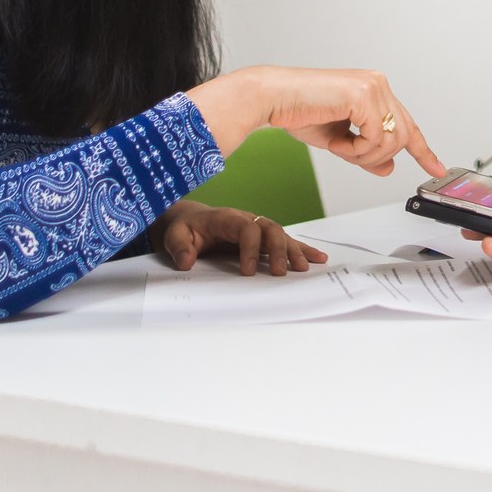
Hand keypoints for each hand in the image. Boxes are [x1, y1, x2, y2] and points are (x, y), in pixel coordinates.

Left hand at [149, 200, 328, 275]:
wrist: (190, 221)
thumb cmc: (185, 229)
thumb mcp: (174, 236)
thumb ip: (179, 247)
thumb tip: (187, 261)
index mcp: (226, 218)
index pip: (246, 228)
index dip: (250, 248)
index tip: (248, 271)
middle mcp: (246, 220)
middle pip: (269, 229)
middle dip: (277, 250)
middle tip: (280, 273)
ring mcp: (257, 228)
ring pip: (281, 235)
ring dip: (294, 251)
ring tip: (304, 268)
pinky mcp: (262, 238)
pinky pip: (285, 241)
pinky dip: (301, 249)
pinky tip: (317, 258)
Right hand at [187, 66, 445, 178]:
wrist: (272, 99)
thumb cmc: (298, 113)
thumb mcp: (340, 141)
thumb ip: (366, 152)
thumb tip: (388, 167)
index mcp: (374, 90)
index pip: (407, 123)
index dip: (423, 150)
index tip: (437, 168)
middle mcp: (377, 84)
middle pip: (404, 136)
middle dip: (378, 156)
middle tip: (351, 156)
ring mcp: (373, 87)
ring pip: (392, 140)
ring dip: (365, 154)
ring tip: (339, 147)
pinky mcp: (364, 95)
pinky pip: (376, 138)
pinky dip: (355, 150)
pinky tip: (336, 142)